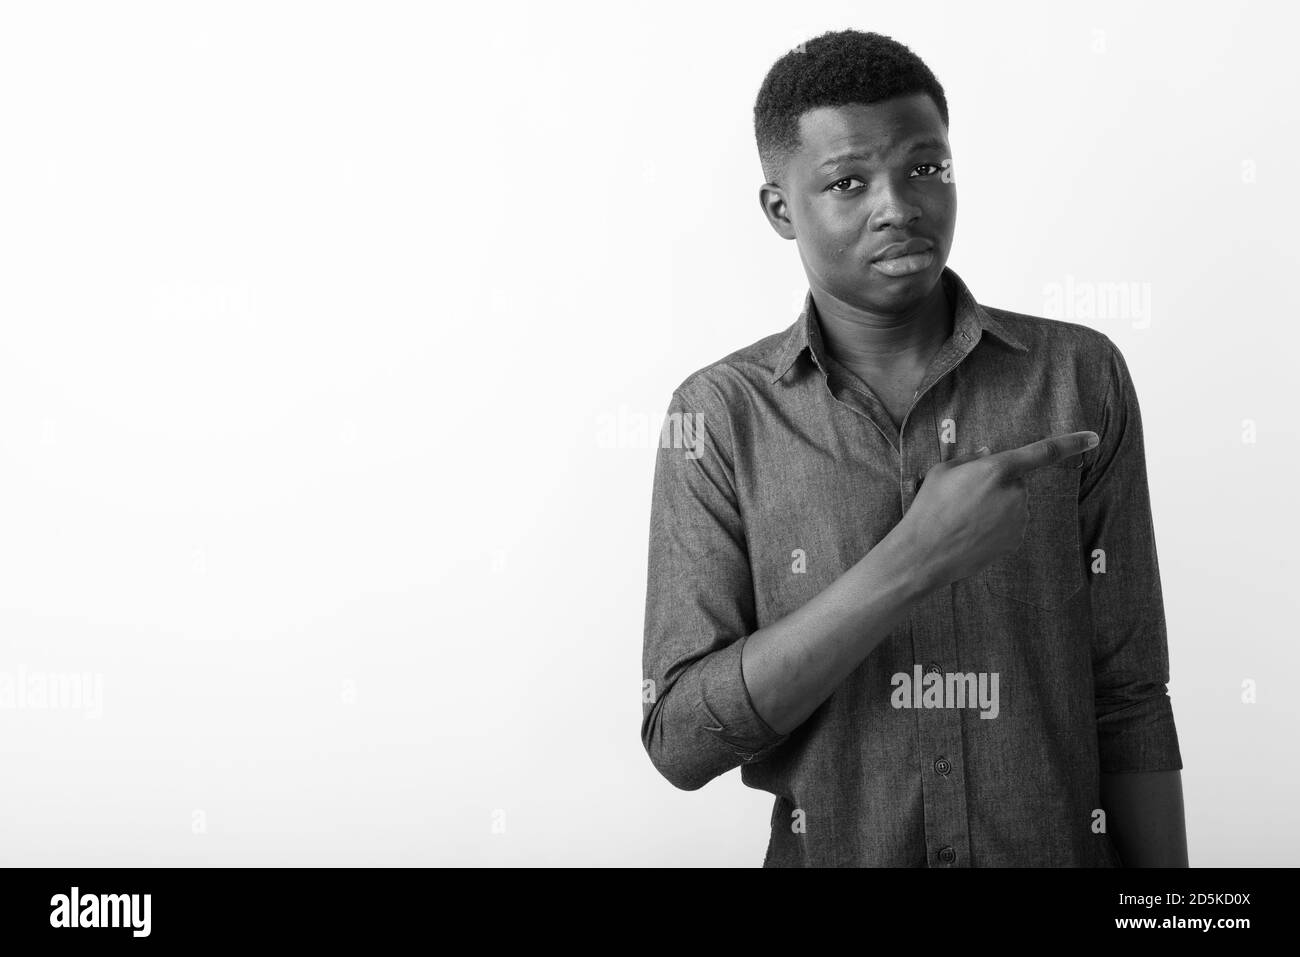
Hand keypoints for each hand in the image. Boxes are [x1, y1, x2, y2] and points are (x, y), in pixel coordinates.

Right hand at [890, 431, 1098, 590]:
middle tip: (965, 497)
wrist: (925, 552)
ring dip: (996, 506)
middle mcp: (1015, 494)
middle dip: (997, 484)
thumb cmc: (929, 508)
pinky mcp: (1016, 540)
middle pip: (1016, 481)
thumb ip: (971, 458)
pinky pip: (1011, 525)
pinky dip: (996, 526)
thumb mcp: (943, 471)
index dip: (1072, 443)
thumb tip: (989, 454)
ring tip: (964, 517)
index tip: (1093, 438)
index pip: (1043, 452)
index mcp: (998, 469)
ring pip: (1014, 504)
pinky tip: (972, 532)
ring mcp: (1018, 519)